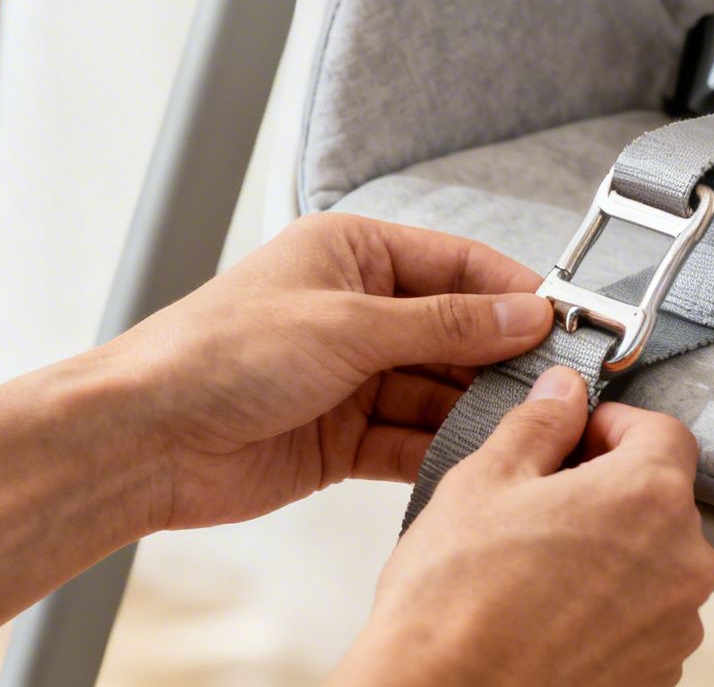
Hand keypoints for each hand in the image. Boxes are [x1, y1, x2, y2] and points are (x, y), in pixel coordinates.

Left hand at [97, 213, 551, 530]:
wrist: (146, 436)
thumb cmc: (222, 352)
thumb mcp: (349, 325)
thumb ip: (444, 324)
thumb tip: (524, 314)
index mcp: (352, 254)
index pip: (457, 263)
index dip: (513, 291)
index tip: (568, 322)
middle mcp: (356, 310)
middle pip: (455, 330)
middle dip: (501, 358)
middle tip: (560, 384)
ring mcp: (350, 376)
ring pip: (437, 390)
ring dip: (475, 408)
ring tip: (525, 426)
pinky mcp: (342, 437)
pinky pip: (409, 439)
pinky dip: (440, 450)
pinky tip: (476, 459)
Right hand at [334, 368, 713, 686]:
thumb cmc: (457, 603)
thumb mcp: (484, 481)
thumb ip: (539, 425)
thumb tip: (563, 396)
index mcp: (648, 498)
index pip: (663, 432)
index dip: (613, 425)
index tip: (577, 436)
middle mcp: (682, 563)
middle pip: (660, 500)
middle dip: (608, 490)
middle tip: (542, 503)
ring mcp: (675, 627)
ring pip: (653, 562)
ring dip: (611, 552)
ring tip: (539, 567)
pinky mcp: (657, 673)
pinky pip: (644, 618)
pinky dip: (609, 608)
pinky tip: (550, 612)